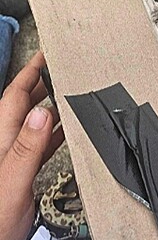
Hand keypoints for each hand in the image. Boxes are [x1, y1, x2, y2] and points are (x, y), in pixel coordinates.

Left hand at [0, 51, 63, 239]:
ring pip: (34, 122)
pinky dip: (54, 131)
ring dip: (51, 105)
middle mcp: (7, 146)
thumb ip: (26, 149)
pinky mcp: (24, 172)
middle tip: (63, 68)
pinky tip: (66, 130)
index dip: (30, 72)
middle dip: (42, 83)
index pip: (16, 97)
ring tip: (69, 92)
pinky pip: (41, 143)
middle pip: (24, 105)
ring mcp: (15, 159)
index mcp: (2, 142)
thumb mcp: (11, 184)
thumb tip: (41, 113)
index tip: (47, 54)